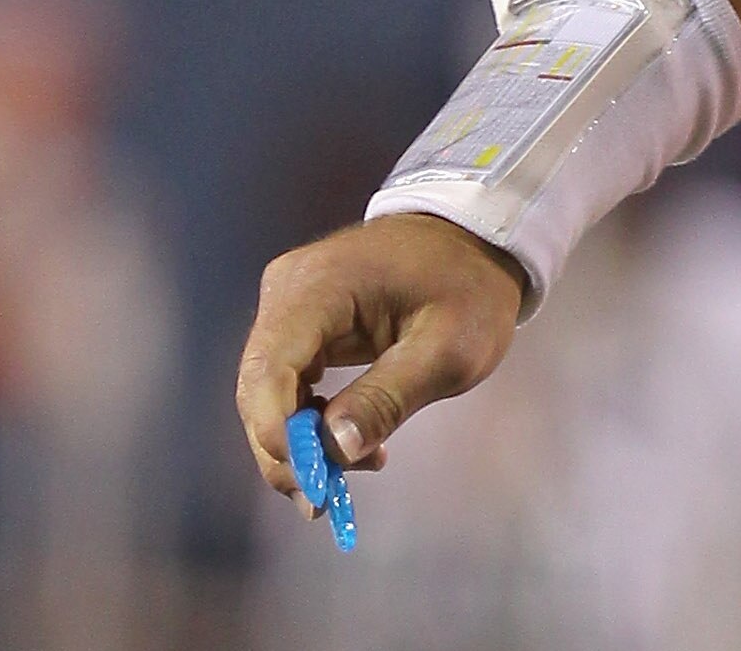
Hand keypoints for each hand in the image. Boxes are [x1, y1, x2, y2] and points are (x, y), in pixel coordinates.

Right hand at [236, 213, 524, 500]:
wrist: (480, 240)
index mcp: (318, 286)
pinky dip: (312, 420)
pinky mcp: (303, 321)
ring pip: (270, 392)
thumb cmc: (471, 288)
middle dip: (287, 450)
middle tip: (325, 501)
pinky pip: (290, 381)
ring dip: (301, 442)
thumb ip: (389, 397)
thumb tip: (334, 450)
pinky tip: (352, 445)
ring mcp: (291, 304)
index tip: (312, 482)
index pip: (268, 369)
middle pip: (260, 387)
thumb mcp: (449, 349)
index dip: (277, 432)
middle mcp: (288, 291)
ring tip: (353, 473)